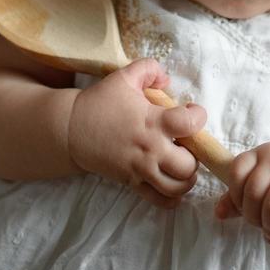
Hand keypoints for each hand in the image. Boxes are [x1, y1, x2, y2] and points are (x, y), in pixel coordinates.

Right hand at [67, 58, 207, 209]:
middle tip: (186, 144)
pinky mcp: (131, 183)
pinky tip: (173, 186)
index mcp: (153, 121)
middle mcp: (151, 149)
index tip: (192, 112)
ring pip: (178, 186)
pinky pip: (159, 200)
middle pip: (189, 164)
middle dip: (195, 155)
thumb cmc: (100, 102)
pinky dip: (172, 198)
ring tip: (181, 165)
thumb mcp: (124, 76)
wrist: (71, 129)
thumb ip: (150, 69)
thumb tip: (167, 80)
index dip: (198, 117)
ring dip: (186, 177)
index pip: (191, 124)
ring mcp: (141, 169)